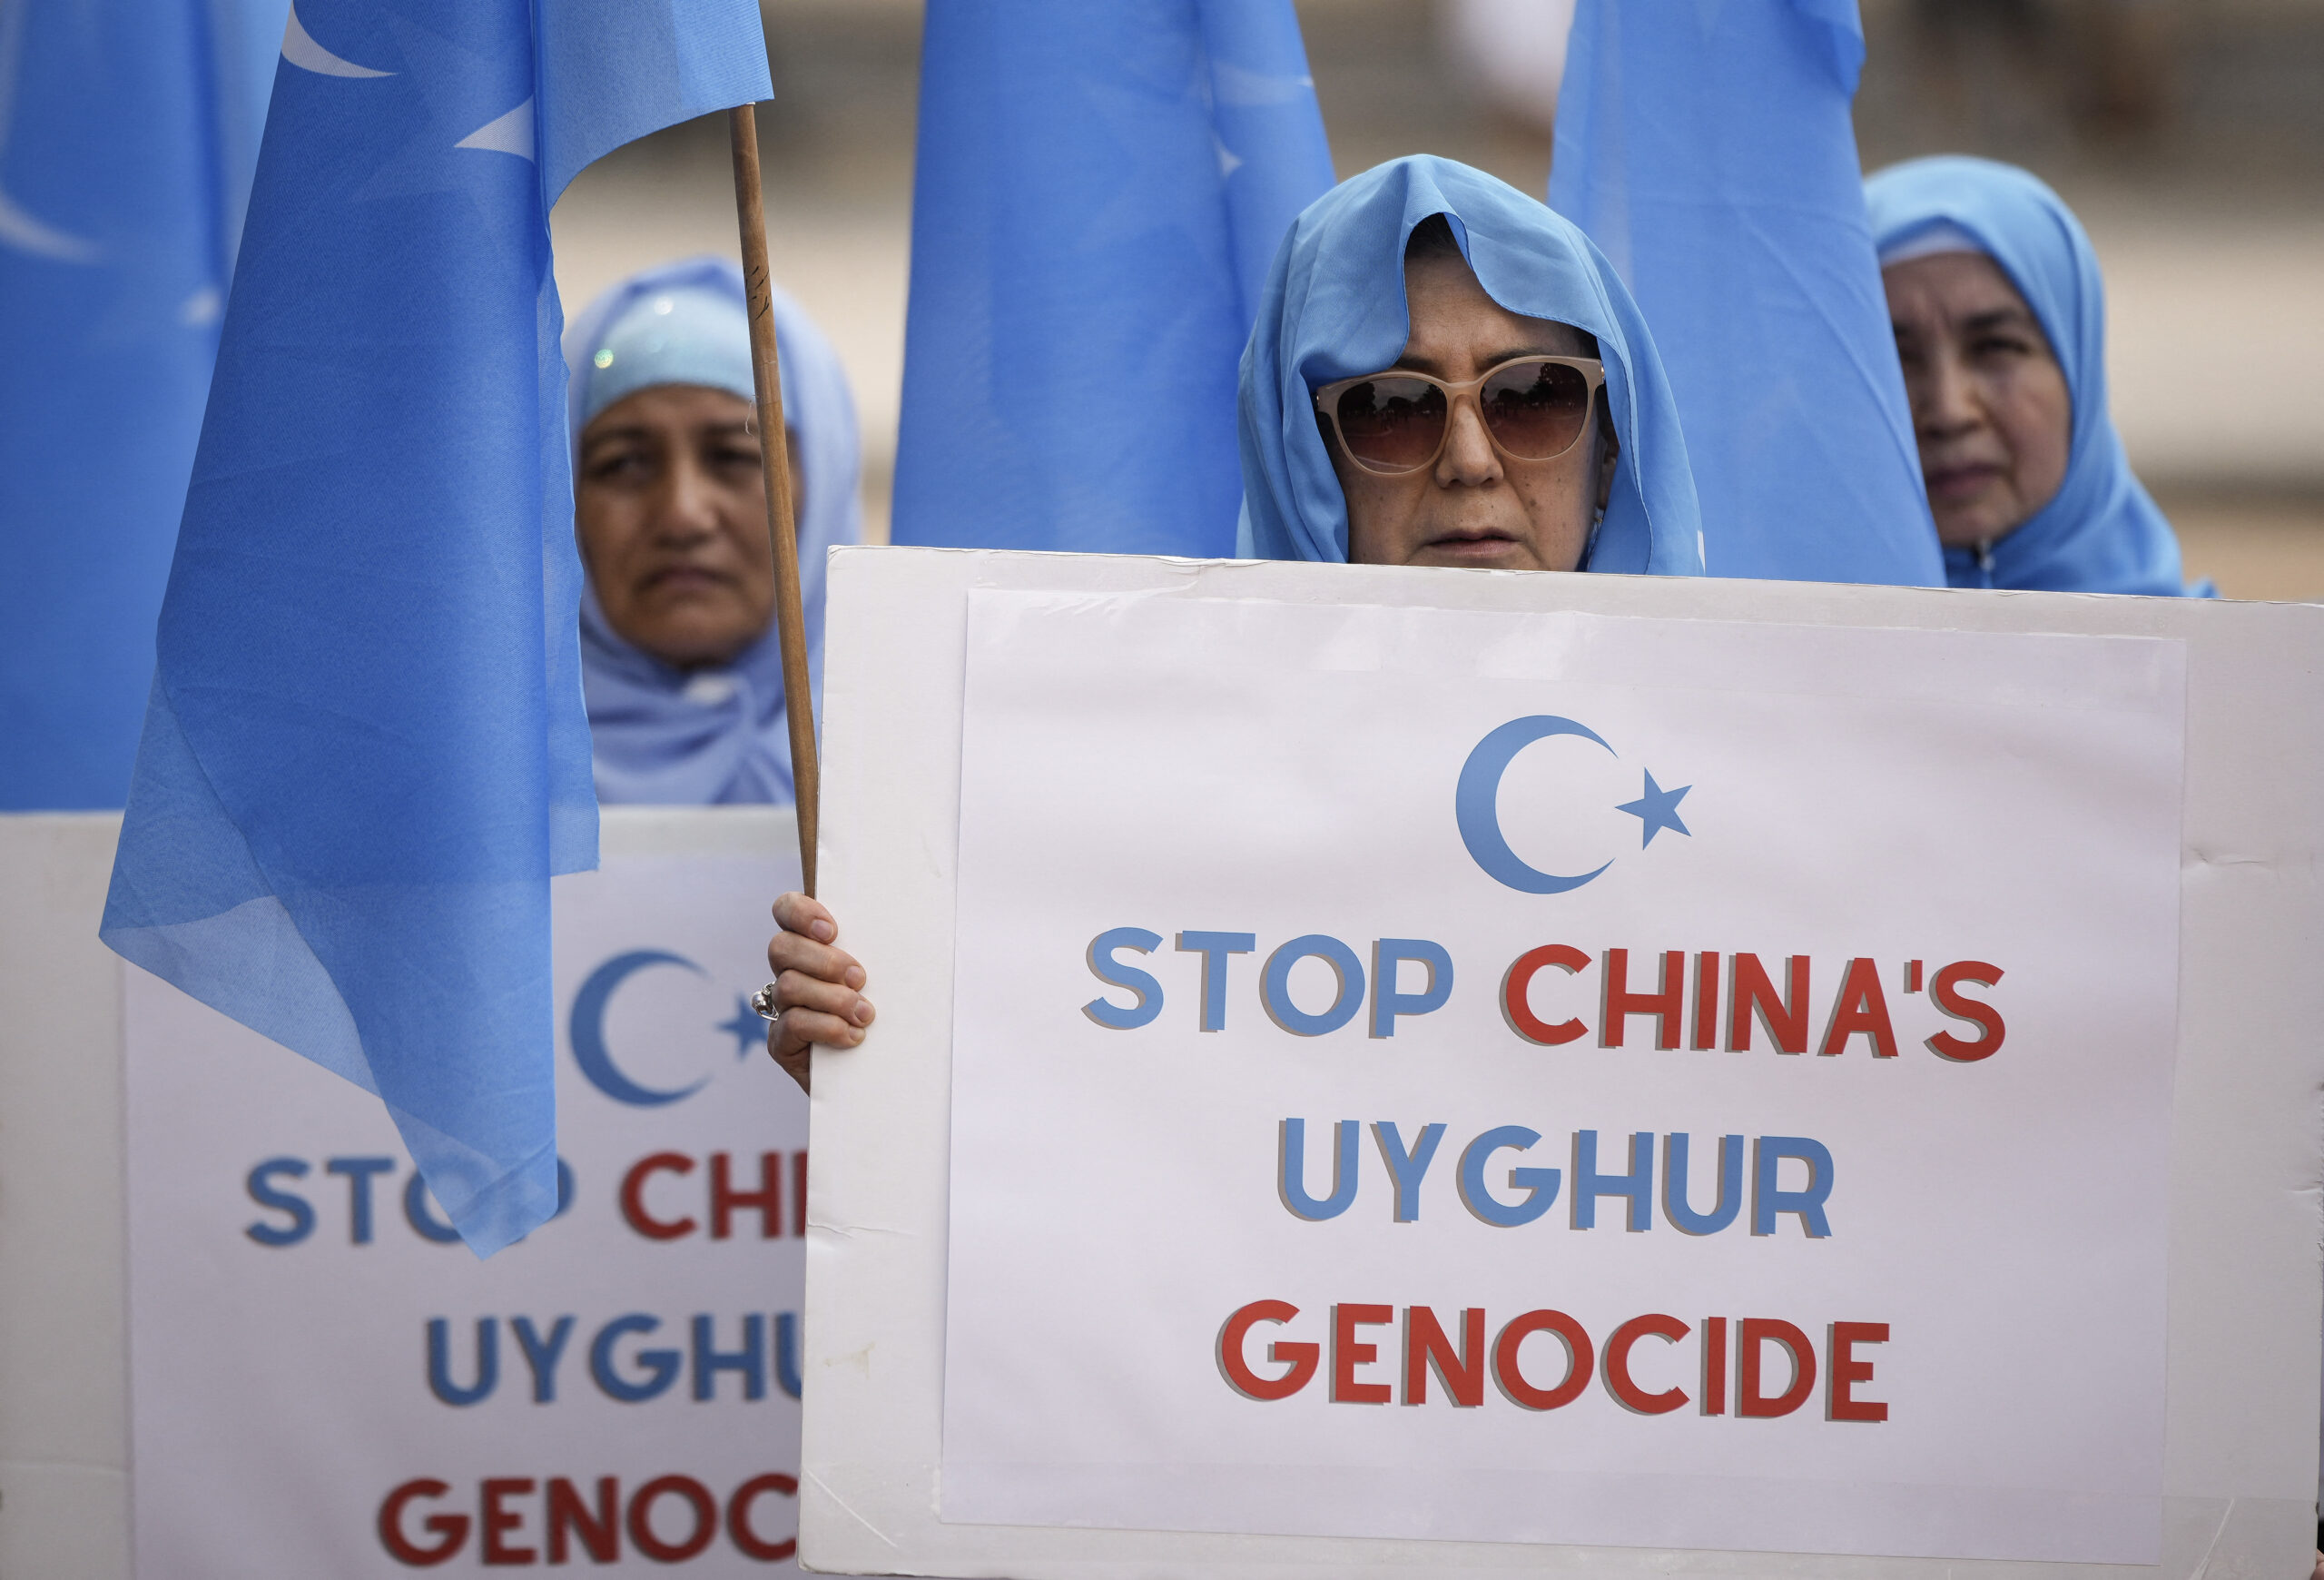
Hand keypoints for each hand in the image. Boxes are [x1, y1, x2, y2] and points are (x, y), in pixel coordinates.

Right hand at [763, 891, 872, 1092]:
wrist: (881, 1078)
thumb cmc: (888, 1020)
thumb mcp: (887, 980)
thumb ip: (882, 954)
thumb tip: (911, 927)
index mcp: (812, 947)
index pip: (786, 910)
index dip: (801, 913)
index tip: (832, 930)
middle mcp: (790, 973)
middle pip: (781, 947)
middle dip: (823, 960)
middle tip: (859, 978)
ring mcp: (782, 1009)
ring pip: (789, 985)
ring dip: (833, 998)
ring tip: (865, 1014)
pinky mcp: (781, 1043)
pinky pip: (793, 1024)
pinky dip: (827, 1027)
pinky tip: (854, 1036)